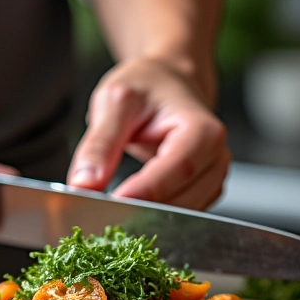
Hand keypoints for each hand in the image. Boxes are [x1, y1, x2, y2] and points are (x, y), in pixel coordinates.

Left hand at [67, 58, 230, 208]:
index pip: (178, 169)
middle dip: (141, 208)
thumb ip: (99, 144)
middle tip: (98, 210)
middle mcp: (215, 158)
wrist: (167, 82)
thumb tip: (83, 185)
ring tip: (108, 208)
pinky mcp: (201, 193)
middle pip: (182, 199)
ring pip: (180, 215)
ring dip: (145, 217)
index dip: (146, 190)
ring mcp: (212, 179)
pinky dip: (152, 216)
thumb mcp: (115, 102)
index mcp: (203, 131)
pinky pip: (178, 216)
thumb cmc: (147, 86)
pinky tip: (127, 206)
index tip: (112, 203)